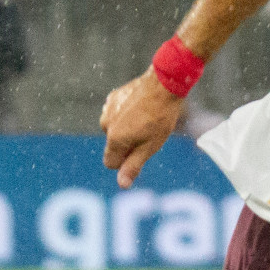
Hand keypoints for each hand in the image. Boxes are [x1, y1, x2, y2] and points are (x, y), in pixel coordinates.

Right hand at [100, 69, 184, 187]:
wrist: (163, 84)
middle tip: (148, 132)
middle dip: (127, 144)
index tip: (141, 150)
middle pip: (113, 145)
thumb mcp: (150, 146)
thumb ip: (133, 166)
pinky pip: (116, 114)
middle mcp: (106, 124)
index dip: (126, 161)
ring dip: (126, 128)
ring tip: (146, 118)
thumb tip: (122, 185)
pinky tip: (141, 107)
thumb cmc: (160, 118)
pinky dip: (125, 114)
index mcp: (114, 139)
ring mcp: (108, 109)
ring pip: (114, 128)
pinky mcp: (113, 97)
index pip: (110, 163)